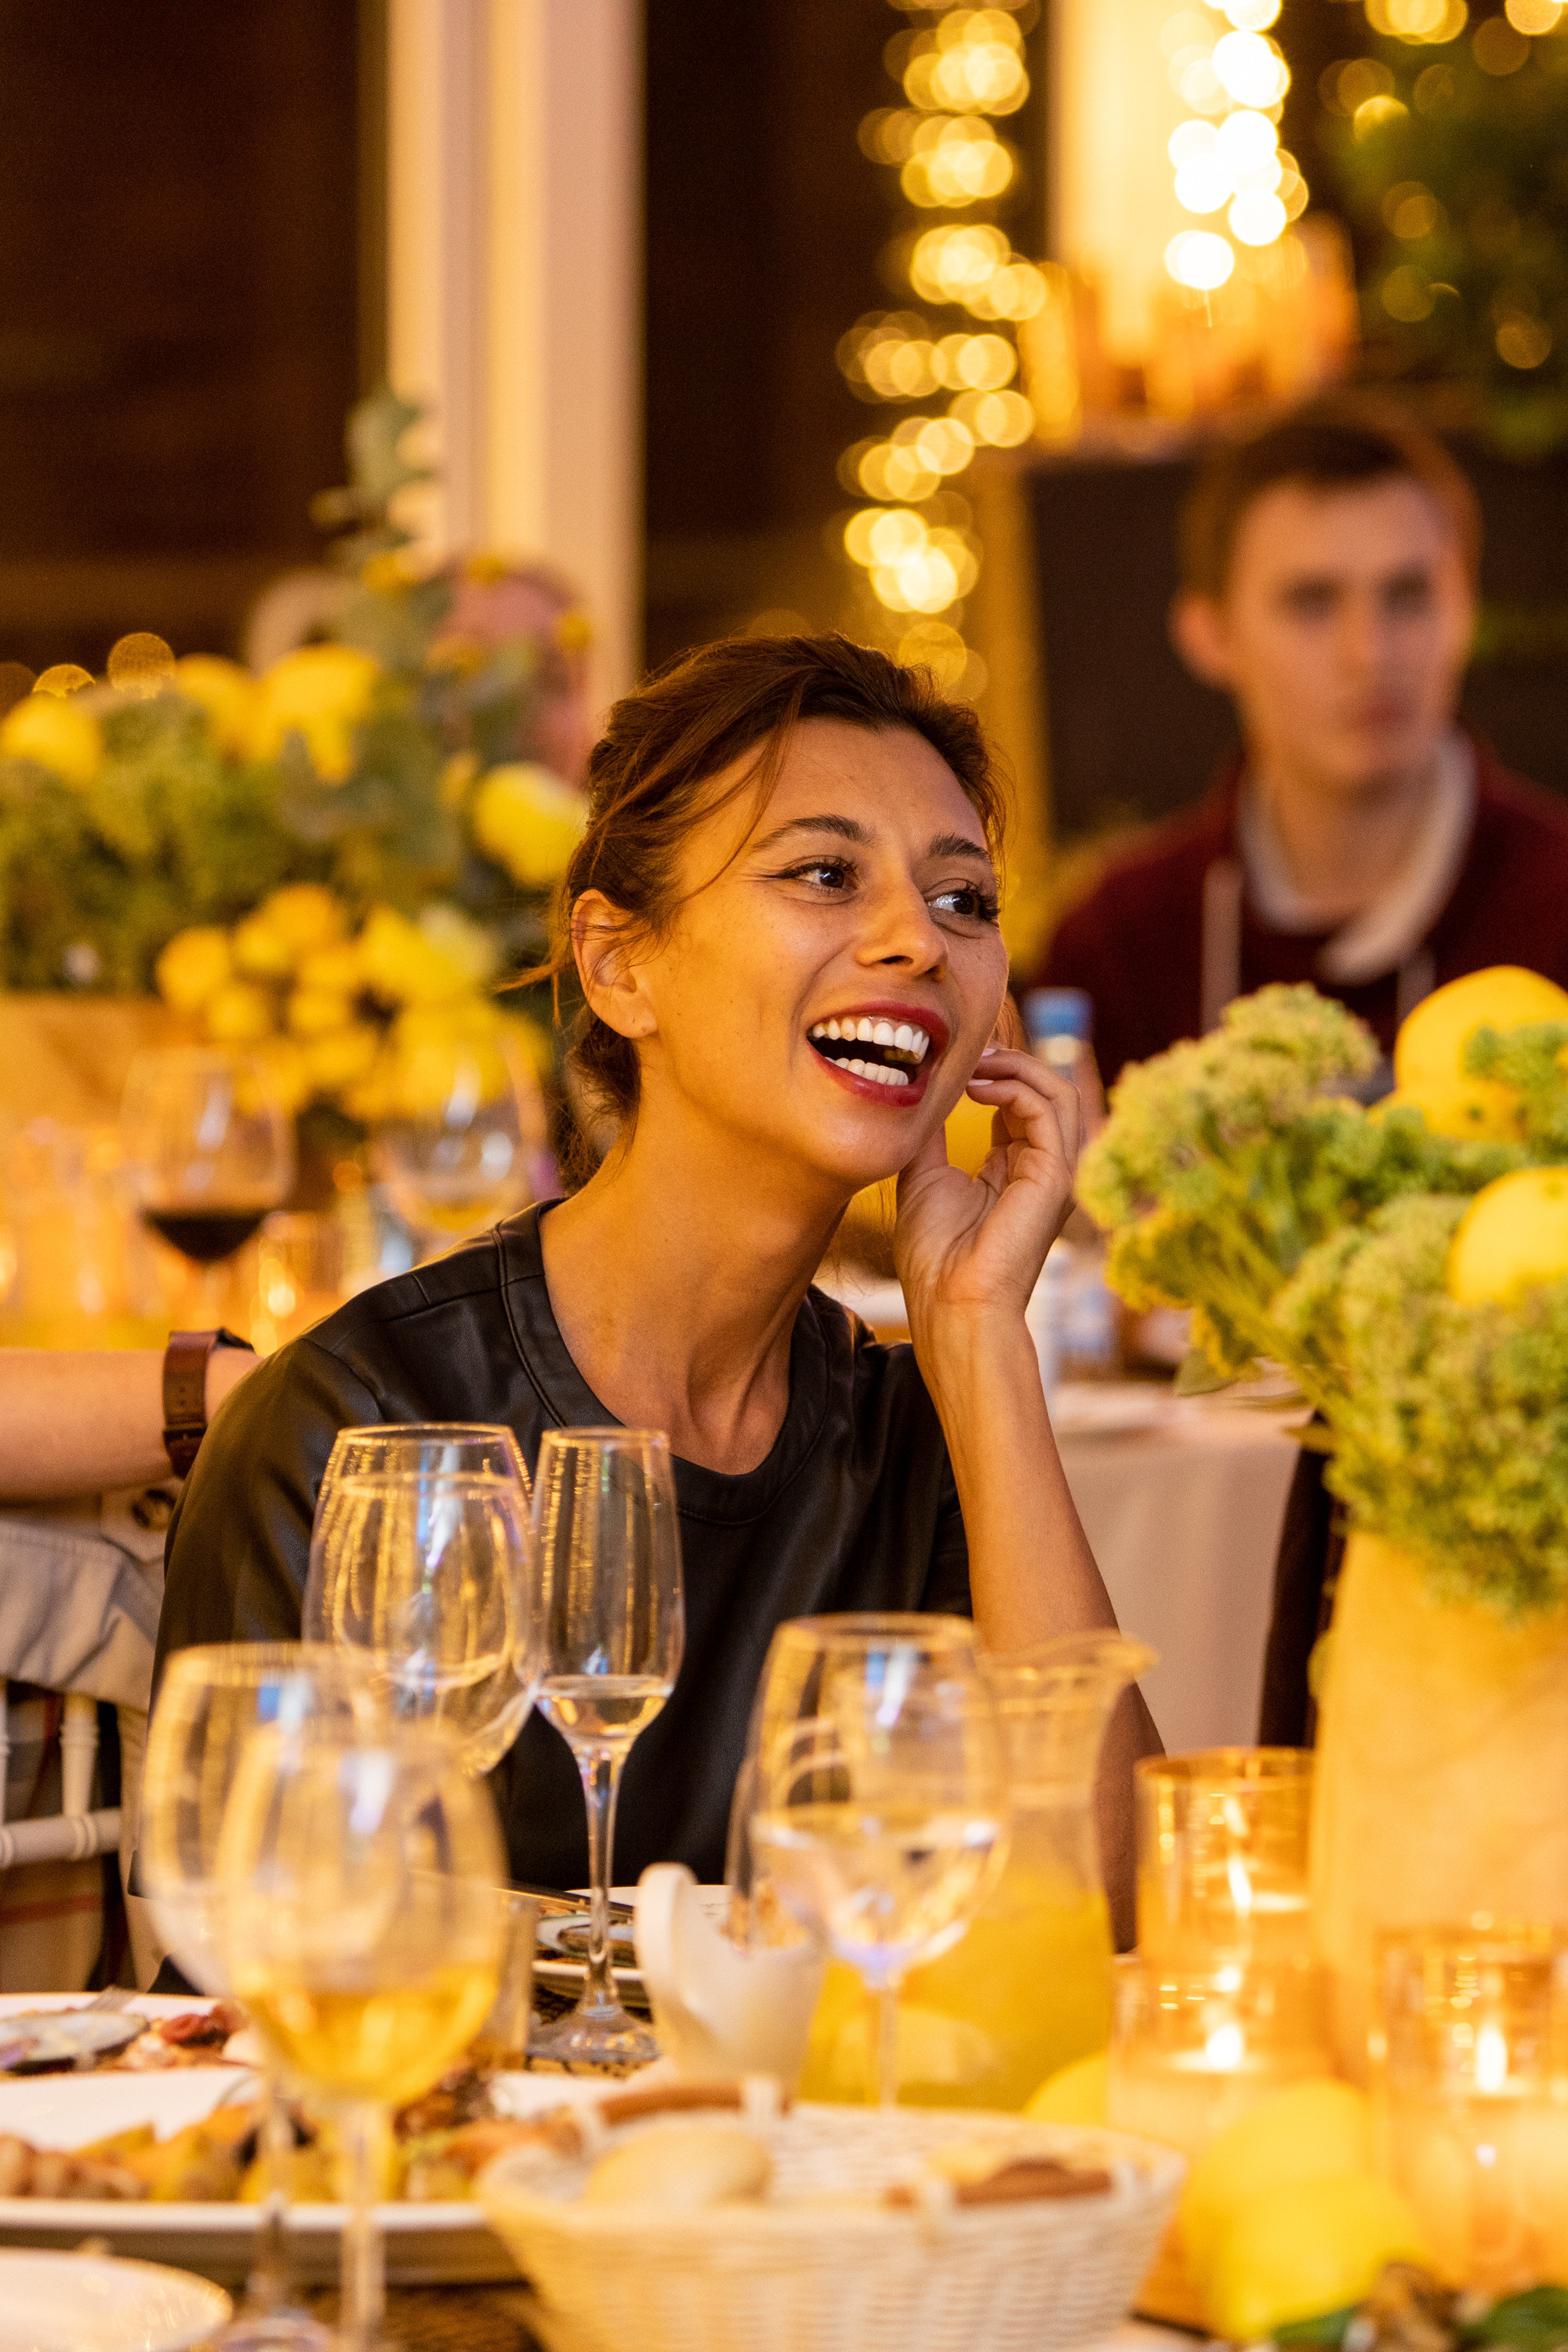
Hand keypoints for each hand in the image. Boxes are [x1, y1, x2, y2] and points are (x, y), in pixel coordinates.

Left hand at [893, 1048, 1082, 1328]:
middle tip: (968, 1049)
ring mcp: (1054, 1172)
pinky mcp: (1055, 1177)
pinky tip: (978, 1087)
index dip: (991, 1071)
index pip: (1020, 1101)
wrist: (950, 1305)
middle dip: (1009, 1060)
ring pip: (1059, 1092)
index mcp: (1015, 1168)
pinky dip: (1016, 1087)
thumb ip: (931, 1135)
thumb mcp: (923, 1178)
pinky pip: (1049, 1111)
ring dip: (1017, 1065)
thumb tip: (921, 1094)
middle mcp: (1041, 1167)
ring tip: (976, 1060)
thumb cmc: (935, 1256)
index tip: (953, 1057)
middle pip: (1046, 1090)